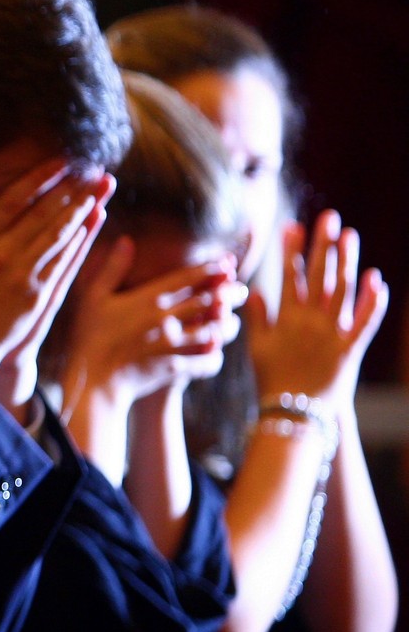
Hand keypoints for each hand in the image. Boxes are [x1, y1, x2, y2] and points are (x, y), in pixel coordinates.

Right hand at [0, 162, 114, 391]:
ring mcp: (23, 277)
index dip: (39, 178)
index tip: (60, 160)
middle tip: (92, 167)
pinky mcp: (36, 299)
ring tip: (99, 188)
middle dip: (70, 187)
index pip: (12, 201)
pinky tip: (92, 224)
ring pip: (58, 235)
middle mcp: (2, 255)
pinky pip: (63, 263)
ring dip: (81, 208)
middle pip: (43, 213)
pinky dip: (80, 241)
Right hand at [62, 238, 244, 409]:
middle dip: (229, 293)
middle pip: (209, 300)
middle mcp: (167, 318)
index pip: (188, 277)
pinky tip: (217, 353)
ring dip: (228, 324)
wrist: (92, 379)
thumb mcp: (94, 296)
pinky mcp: (176, 368)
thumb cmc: (89, 335)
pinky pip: (208, 361)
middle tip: (241, 289)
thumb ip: (112, 267)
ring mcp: (174, 344)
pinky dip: (216, 356)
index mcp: (149, 298)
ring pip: (214, 330)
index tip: (226, 264)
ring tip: (234, 321)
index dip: (211, 269)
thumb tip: (127, 240)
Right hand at [246, 211, 388, 407]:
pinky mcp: (350, 350)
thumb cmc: (271, 381)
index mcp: (285, 318)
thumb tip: (254, 291)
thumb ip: (258, 317)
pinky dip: (373, 303)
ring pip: (342, 291)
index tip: (291, 224)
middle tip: (328, 218)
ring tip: (350, 236)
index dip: (290, 249)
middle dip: (322, 244)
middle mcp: (309, 321)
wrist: (293, 413)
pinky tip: (376, 280)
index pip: (288, 275)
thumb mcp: (256, 347)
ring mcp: (331, 334)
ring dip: (347, 262)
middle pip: (319, 275)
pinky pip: (365, 322)